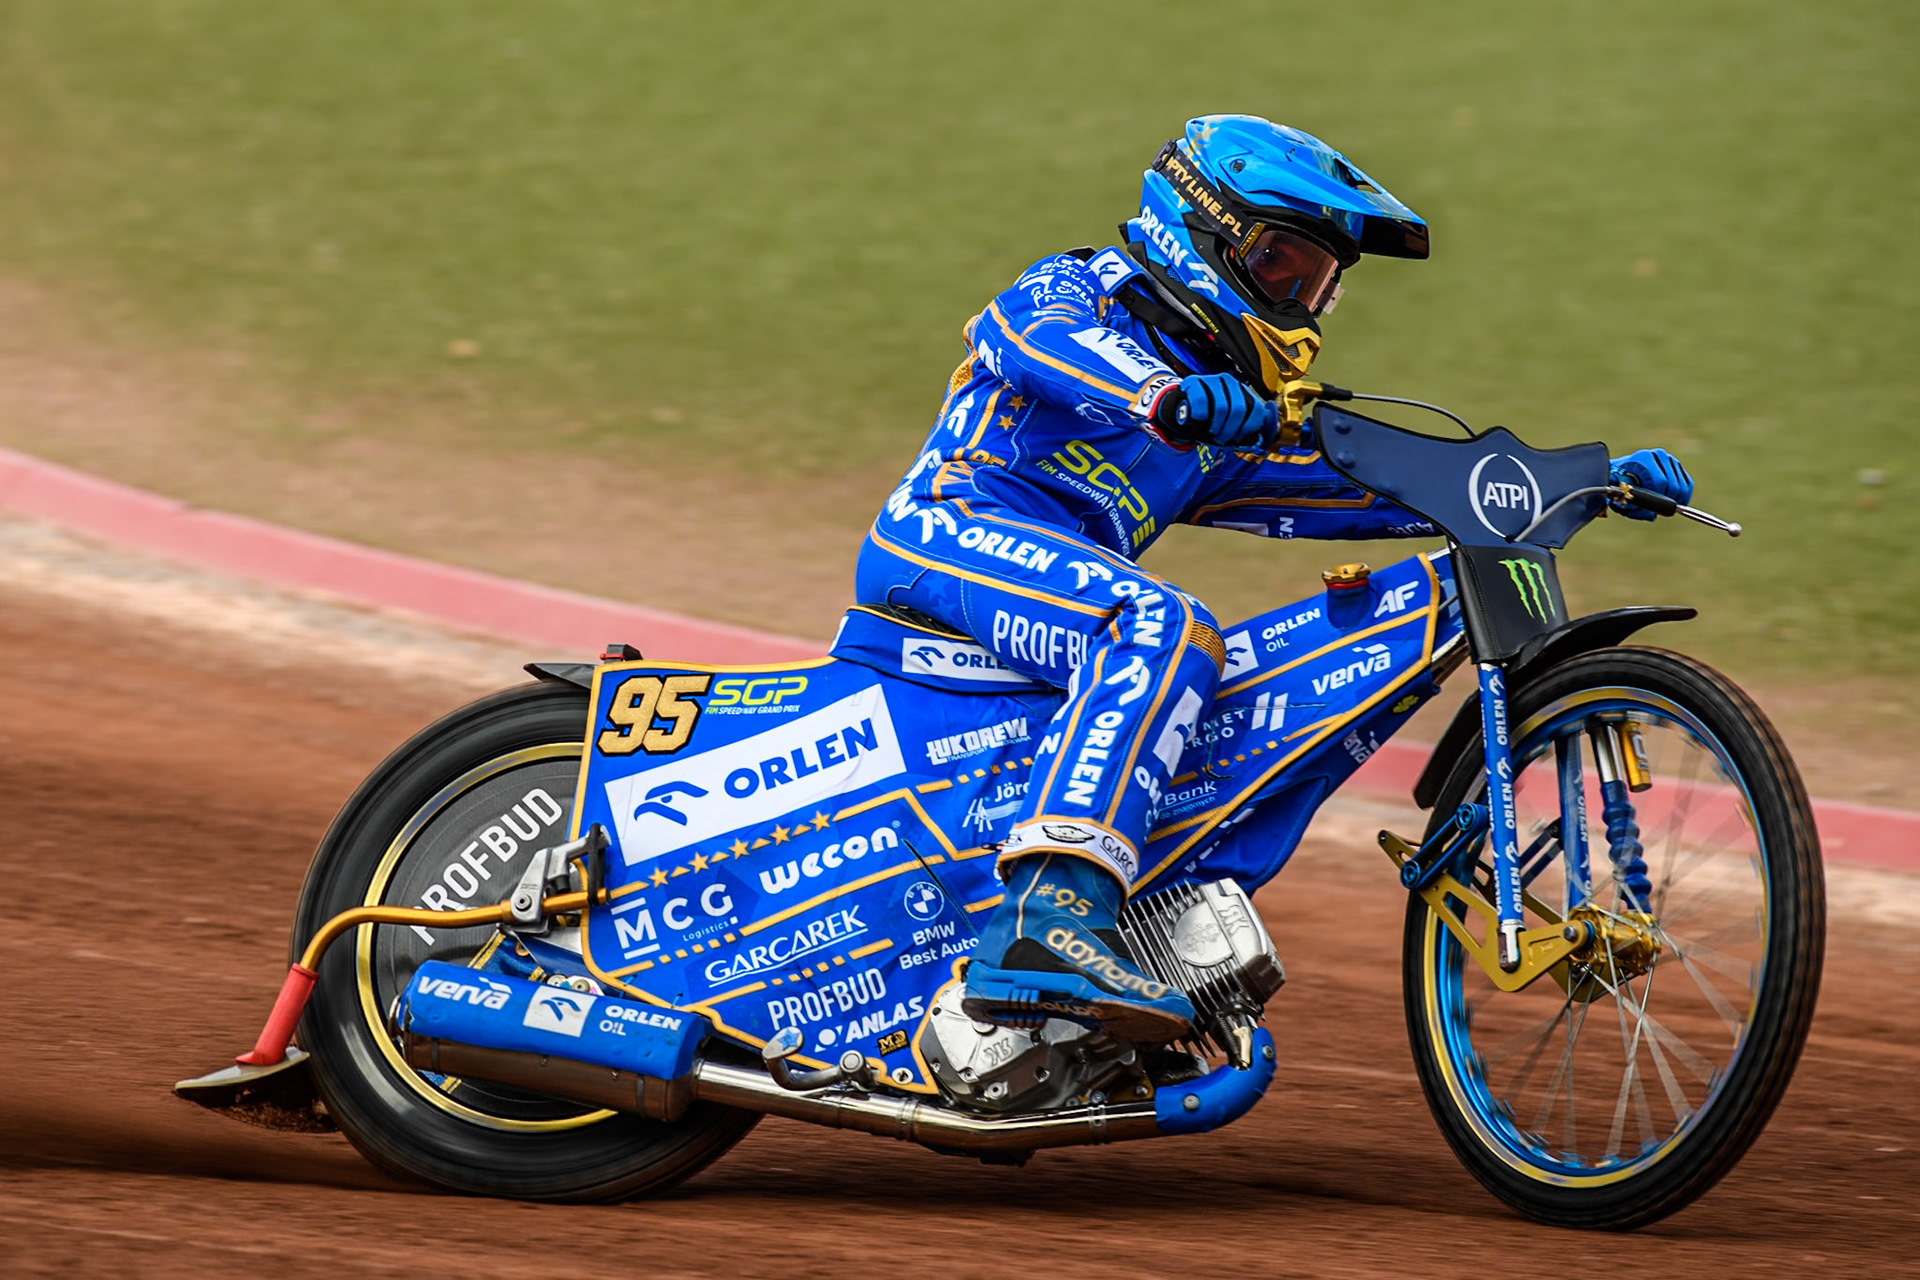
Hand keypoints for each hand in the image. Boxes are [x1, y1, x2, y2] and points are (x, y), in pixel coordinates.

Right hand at [1152, 373, 1276, 447]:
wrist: (1184, 408)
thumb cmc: (1210, 419)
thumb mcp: (1229, 424)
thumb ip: (1244, 431)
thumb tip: (1258, 441)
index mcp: (1244, 391)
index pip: (1256, 409)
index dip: (1248, 428)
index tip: (1238, 438)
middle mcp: (1230, 382)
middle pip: (1239, 409)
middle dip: (1230, 430)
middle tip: (1221, 438)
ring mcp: (1212, 379)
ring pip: (1221, 407)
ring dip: (1215, 426)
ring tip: (1210, 432)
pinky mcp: (1195, 381)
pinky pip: (1201, 402)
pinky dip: (1199, 417)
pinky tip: (1198, 421)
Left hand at [1609, 448, 1692, 520]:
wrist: (1620, 473)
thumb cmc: (1618, 485)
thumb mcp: (1620, 496)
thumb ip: (1634, 506)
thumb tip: (1652, 515)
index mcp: (1643, 458)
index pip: (1660, 482)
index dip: (1657, 497)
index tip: (1648, 503)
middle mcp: (1658, 455)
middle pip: (1673, 486)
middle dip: (1665, 500)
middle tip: (1654, 506)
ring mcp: (1670, 459)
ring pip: (1682, 486)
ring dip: (1673, 498)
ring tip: (1659, 502)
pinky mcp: (1677, 466)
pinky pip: (1688, 484)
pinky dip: (1683, 496)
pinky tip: (1673, 501)